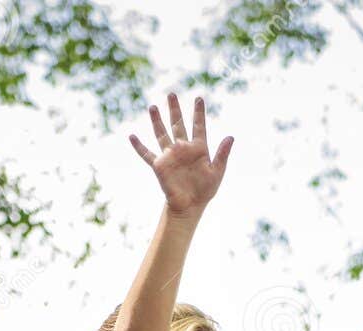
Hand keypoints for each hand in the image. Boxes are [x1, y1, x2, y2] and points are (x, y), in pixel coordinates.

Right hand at [129, 94, 233, 217]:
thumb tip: (231, 136)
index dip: (198, 112)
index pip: (198, 126)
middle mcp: (183, 148)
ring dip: (157, 121)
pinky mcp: (159, 165)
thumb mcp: (217, 171)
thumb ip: (222, 153)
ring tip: (152, 107)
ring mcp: (170, 156)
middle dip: (175, 109)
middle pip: (177, 124)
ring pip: (161, 134)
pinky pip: (147, 154)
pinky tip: (132, 136)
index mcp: (198, 148)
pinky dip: (139, 146)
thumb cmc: (205, 190)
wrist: (190, 205)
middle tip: (172, 94)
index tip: (198, 98)